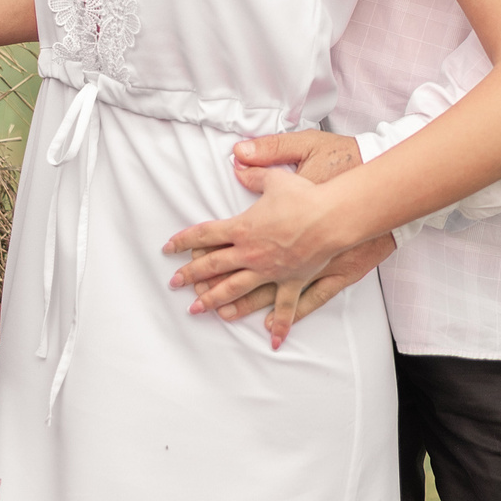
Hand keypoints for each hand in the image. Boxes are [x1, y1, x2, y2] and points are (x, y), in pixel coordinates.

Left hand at [162, 129, 389, 347]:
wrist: (332, 217)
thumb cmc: (305, 197)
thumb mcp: (276, 179)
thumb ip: (255, 172)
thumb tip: (238, 162)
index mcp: (243, 227)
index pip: (205, 234)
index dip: (184, 241)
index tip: (169, 248)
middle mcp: (250, 253)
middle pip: (212, 266)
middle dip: (190, 275)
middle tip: (174, 284)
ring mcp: (270, 271)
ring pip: (235, 290)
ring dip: (213, 300)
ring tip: (197, 309)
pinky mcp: (291, 281)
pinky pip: (282, 306)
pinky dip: (278, 323)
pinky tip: (270, 338)